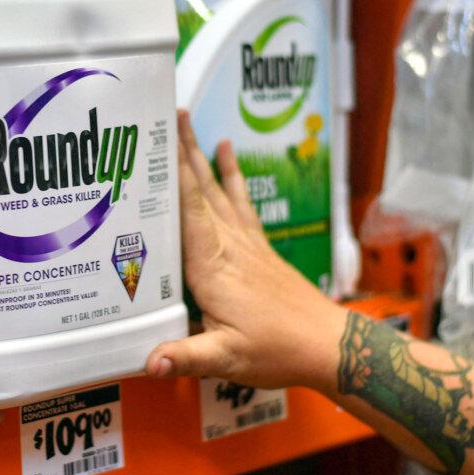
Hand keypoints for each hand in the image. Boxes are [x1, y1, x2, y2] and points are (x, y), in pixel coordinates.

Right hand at [145, 111, 338, 388]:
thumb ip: (185, 357)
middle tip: (167, 113)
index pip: (190, 212)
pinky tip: (226, 152)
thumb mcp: (226, 360)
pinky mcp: (257, 247)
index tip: (158, 142)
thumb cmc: (277, 351)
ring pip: (218, 190)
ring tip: (187, 121)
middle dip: (183, 152)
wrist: (326, 346)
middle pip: (202, 190)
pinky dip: (230, 175)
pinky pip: (239, 201)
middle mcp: (229, 246)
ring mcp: (245, 244)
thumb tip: (147, 361)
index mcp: (214, 268)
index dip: (174, 176)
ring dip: (201, 155)